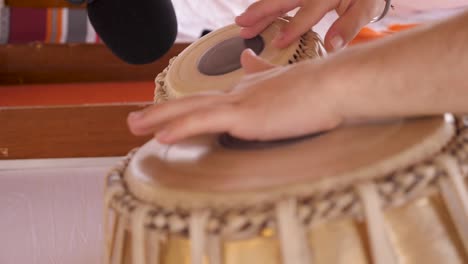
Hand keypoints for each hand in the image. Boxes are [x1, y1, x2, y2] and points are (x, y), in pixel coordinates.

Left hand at [127, 49, 344, 142]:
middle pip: (191, 102)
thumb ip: (263, 69)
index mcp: (247, 89)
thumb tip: (248, 57)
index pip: (209, 100)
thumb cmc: (317, 87)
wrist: (334, 83)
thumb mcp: (283, 80)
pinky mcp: (245, 115)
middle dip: (160, 111)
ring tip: (133, 124)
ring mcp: (240, 103)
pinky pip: (206, 122)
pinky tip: (160, 135)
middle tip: (134, 119)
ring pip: (190, 110)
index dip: (184, 107)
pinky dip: (182, 128)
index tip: (164, 114)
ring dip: (159, 117)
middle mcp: (238, 93)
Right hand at [235, 0, 383, 50]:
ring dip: (258, 9)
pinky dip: (266, 4)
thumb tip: (333, 46)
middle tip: (243, 27)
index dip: (292, 29)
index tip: (277, 44)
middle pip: (282, 0)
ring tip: (242, 23)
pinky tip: (254, 13)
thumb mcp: (365, 9)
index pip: (306, 14)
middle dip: (261, 14)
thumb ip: (349, 26)